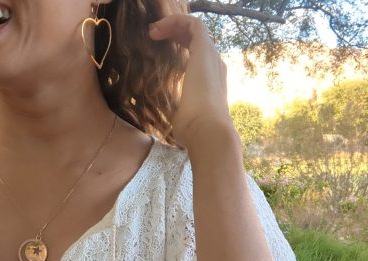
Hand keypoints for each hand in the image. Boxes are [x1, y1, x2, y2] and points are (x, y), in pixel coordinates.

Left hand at [149, 15, 237, 151]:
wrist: (207, 131)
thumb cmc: (193, 130)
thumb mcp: (181, 117)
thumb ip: (178, 112)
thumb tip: (171, 122)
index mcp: (211, 80)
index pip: (198, 53)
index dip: (179, 44)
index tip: (157, 46)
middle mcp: (214, 65)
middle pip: (197, 38)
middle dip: (174, 31)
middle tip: (153, 34)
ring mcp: (211, 56)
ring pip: (195, 28)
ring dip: (173, 24)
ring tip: (152, 31)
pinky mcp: (205, 50)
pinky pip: (194, 24)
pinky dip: (176, 21)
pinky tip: (158, 29)